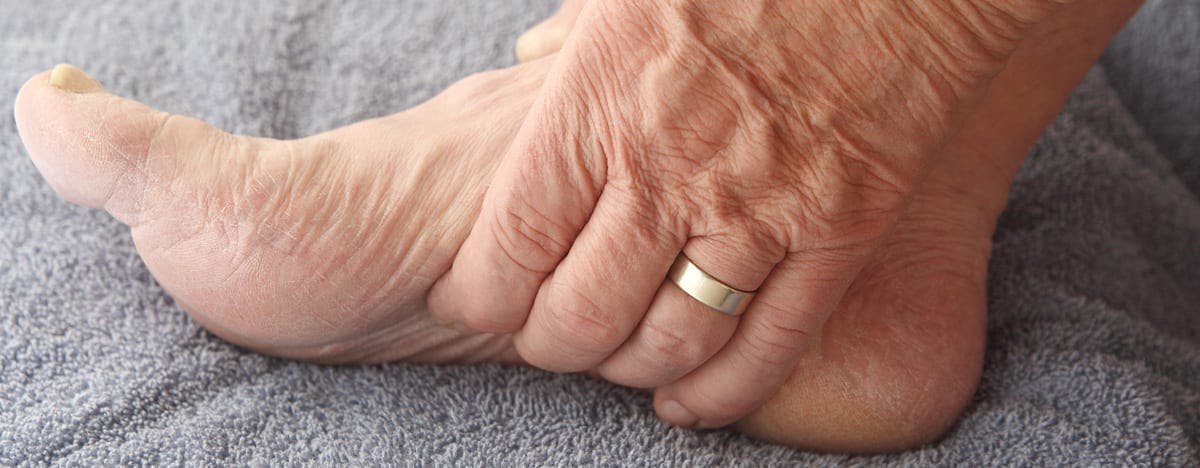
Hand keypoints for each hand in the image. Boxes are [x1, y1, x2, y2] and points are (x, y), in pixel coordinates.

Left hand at [430, 0, 1065, 427]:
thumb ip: (575, 39)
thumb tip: (531, 56)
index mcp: (601, 104)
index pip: (512, 247)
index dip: (483, 292)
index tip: (484, 295)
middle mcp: (670, 172)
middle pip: (580, 315)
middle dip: (550, 343)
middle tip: (549, 335)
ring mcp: (759, 211)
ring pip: (670, 342)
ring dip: (630, 370)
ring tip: (617, 362)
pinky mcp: (839, 234)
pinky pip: (769, 347)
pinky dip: (722, 393)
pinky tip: (689, 403)